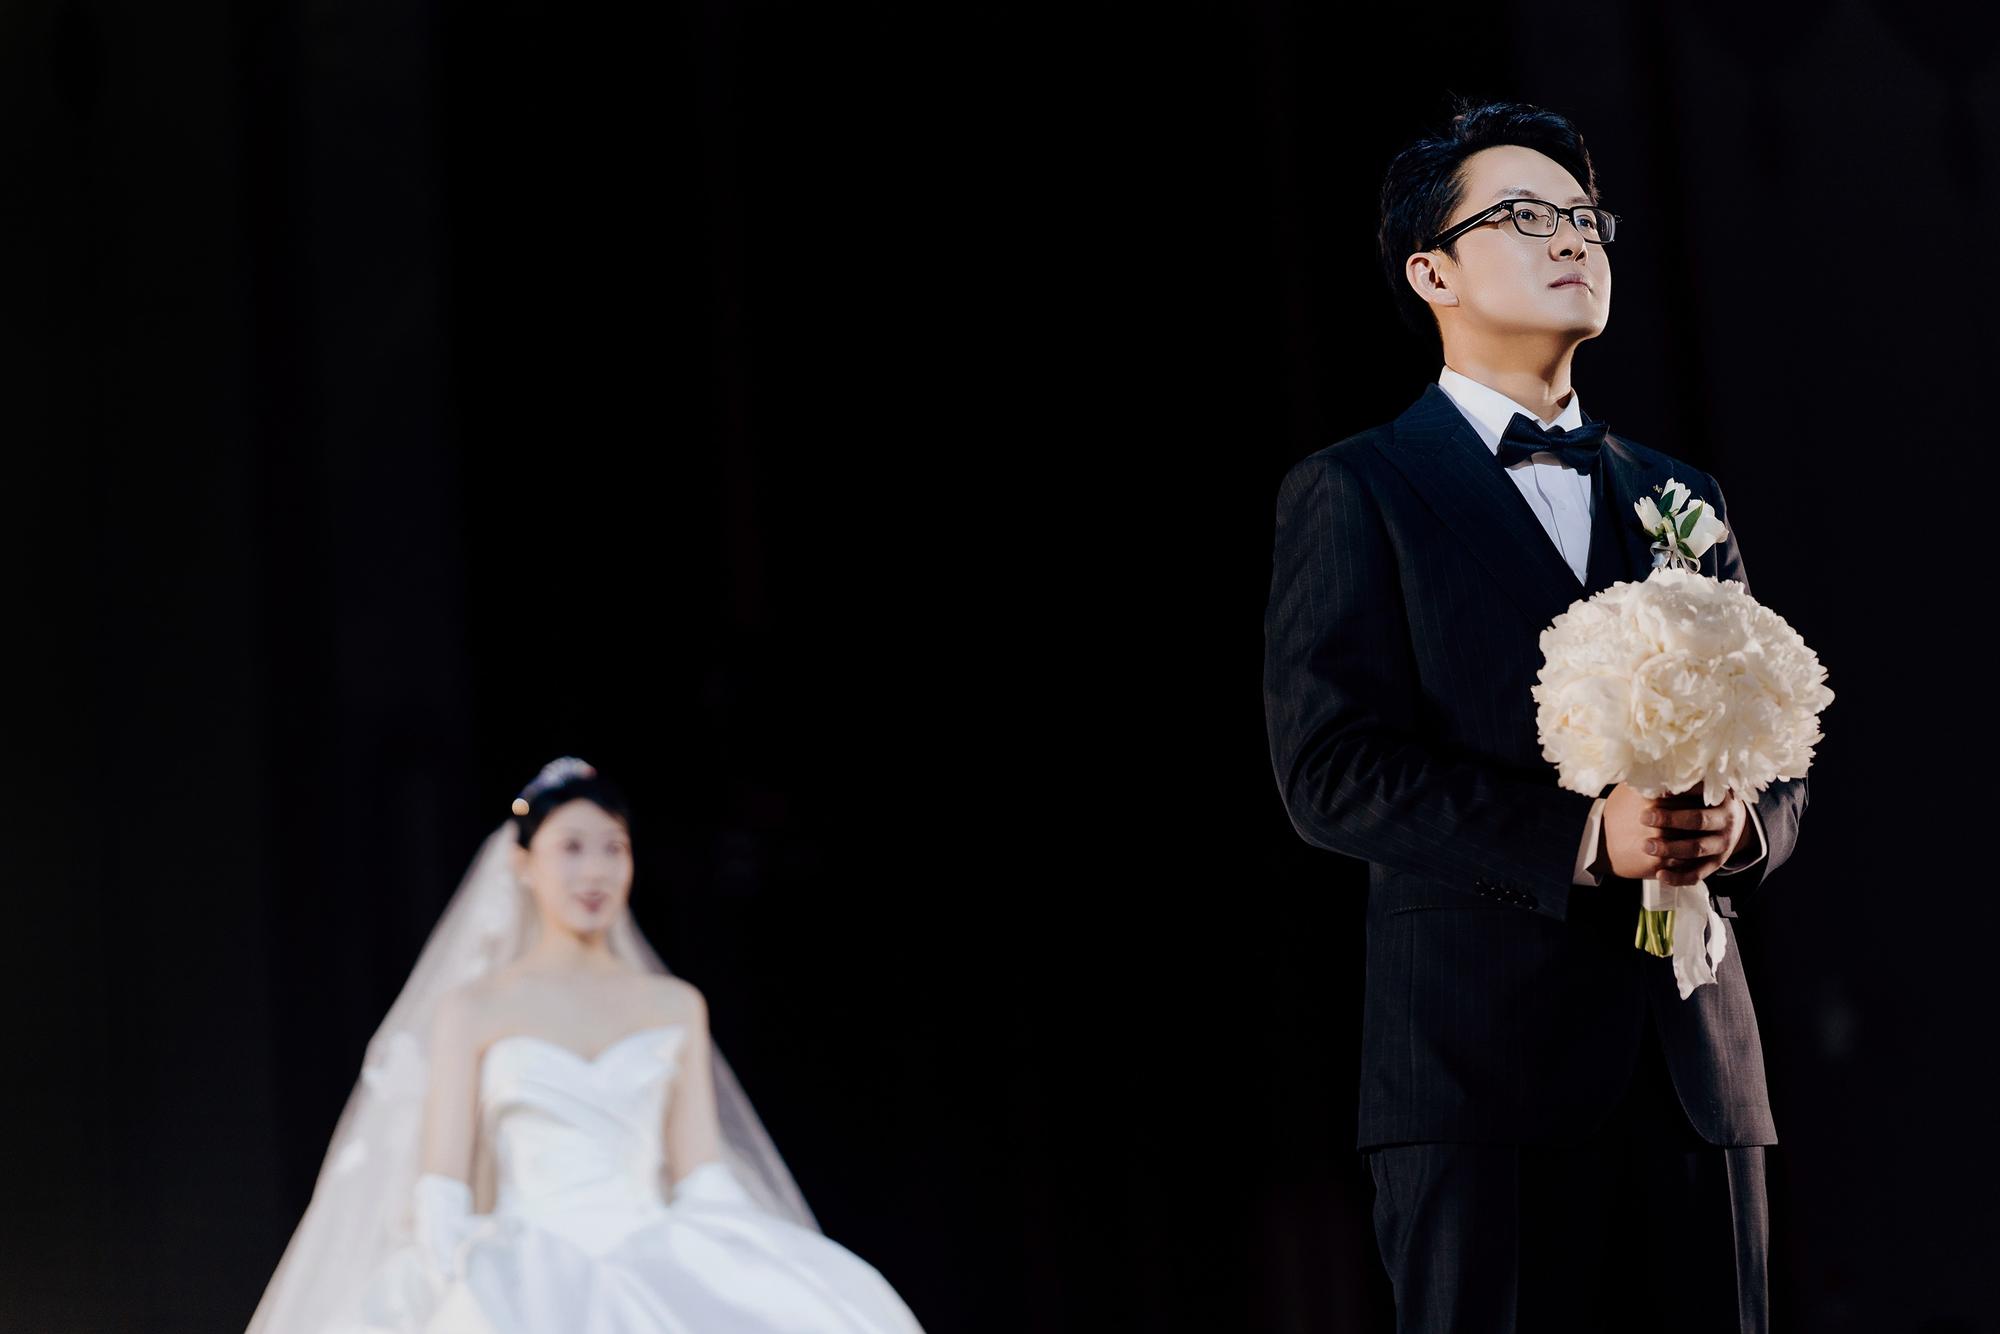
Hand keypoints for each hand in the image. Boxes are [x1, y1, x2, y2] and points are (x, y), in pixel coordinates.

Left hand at [1602, 783, 1746, 885]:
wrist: (1732, 822)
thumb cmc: (1705, 800)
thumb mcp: (1701, 787)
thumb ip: (1682, 783)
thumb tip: (1651, 773)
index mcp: (1721, 798)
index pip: (1700, 793)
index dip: (1678, 792)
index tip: (1656, 792)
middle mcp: (1726, 821)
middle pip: (1698, 820)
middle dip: (1670, 820)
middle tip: (1644, 818)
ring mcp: (1722, 845)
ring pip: (1697, 848)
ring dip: (1671, 849)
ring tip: (1647, 846)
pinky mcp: (1716, 864)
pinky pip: (1698, 874)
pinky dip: (1679, 877)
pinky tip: (1659, 875)